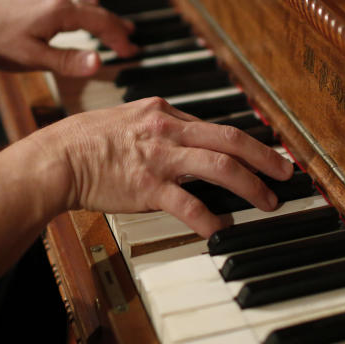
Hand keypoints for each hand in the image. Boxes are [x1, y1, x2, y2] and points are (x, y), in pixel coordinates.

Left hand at [0, 0, 137, 75]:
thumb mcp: (33, 58)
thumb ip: (68, 61)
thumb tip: (100, 63)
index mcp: (60, 11)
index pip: (101, 22)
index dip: (119, 39)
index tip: (132, 54)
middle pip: (95, 11)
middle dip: (115, 27)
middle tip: (132, 41)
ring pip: (82, 5)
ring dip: (101, 17)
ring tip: (117, 27)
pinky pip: (68, 2)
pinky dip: (84, 11)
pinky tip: (82, 11)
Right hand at [33, 97, 294, 236]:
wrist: (58, 158)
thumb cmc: (85, 141)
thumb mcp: (126, 120)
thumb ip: (158, 128)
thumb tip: (185, 141)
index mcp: (163, 113)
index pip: (216, 126)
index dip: (246, 143)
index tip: (263, 155)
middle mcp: (167, 129)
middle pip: (231, 140)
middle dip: (265, 158)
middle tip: (286, 173)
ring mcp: (160, 159)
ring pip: (221, 167)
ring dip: (252, 186)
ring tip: (268, 202)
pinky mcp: (149, 187)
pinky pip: (190, 205)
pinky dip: (212, 220)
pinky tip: (224, 230)